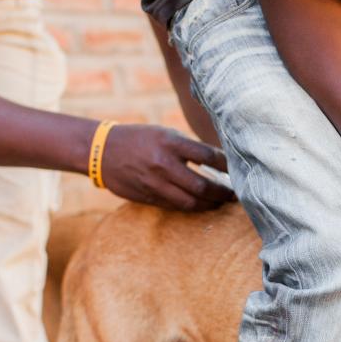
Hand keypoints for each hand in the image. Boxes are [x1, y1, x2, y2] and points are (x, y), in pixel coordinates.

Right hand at [102, 125, 231, 210]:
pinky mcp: (147, 197)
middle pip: (202, 186)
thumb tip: (219, 162)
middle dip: (222, 193)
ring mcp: (154, 183)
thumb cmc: (140, 139)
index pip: (208, 156)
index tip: (238, 170)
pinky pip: (175, 207)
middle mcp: (163, 164)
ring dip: (209, 205)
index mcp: (170, 142)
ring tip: (220, 202)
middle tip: (234, 195)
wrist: (102, 151)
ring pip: (190, 202)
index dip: (227, 166)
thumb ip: (189, 148)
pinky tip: (201, 205)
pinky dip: (191, 207)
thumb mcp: (164, 134)